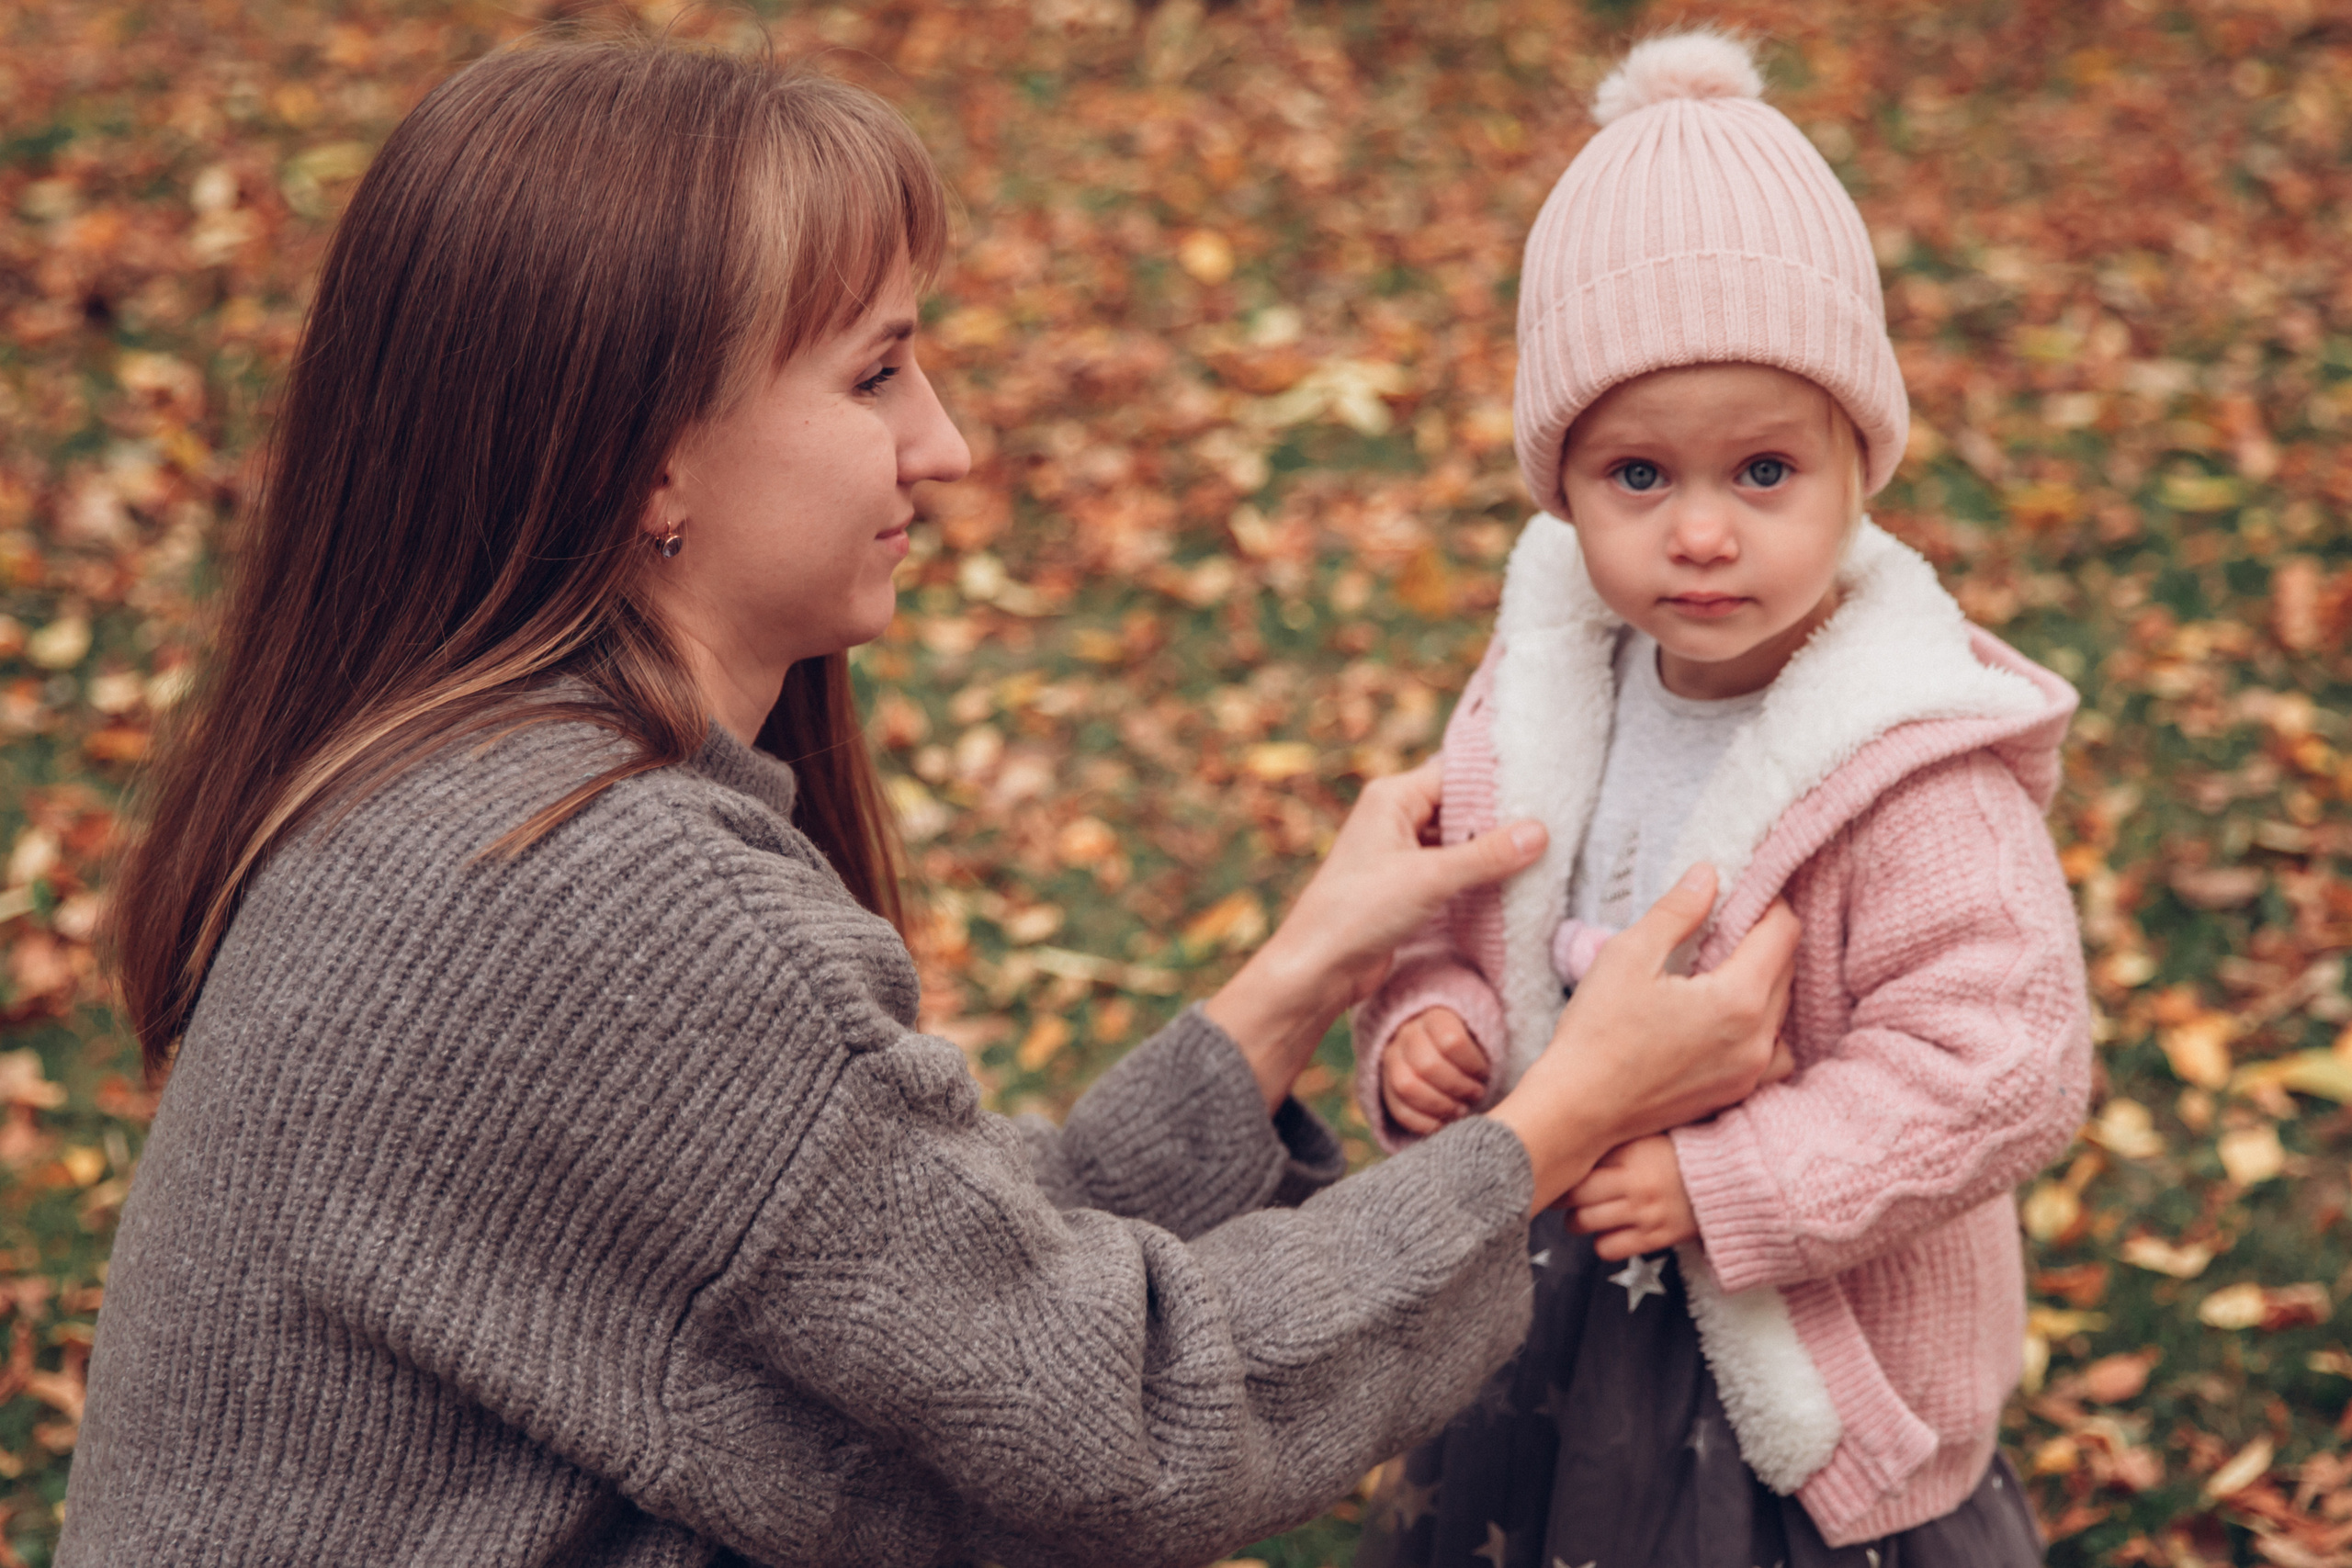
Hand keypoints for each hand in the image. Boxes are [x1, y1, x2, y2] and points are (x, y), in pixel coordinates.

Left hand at [1204, 756, 1546, 1110]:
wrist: (1318, 968)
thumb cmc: (1359, 911)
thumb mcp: (1430, 878)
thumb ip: (1487, 855)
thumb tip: (1539, 832)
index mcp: (1392, 797)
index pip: (1455, 775)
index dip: (1497, 784)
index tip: (1542, 792)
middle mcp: (1394, 818)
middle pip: (1459, 808)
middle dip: (1498, 821)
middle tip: (1550, 827)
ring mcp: (1398, 854)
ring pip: (1456, 843)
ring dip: (1489, 854)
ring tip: (1539, 857)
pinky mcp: (1404, 887)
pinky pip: (1449, 872)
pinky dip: (1475, 879)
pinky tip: (1509, 887)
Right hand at [1381, 1007, 1489, 1135]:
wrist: (1434, 1040)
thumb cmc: (1468, 1043)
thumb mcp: (1479, 1033)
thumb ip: (1488, 1046)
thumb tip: (1526, 1068)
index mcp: (1434, 1016)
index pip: (1450, 1041)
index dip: (1472, 1064)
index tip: (1485, 1074)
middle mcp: (1407, 1033)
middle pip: (1427, 1065)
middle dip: (1458, 1087)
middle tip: (1476, 1095)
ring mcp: (1391, 1058)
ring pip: (1407, 1086)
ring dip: (1439, 1105)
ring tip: (1460, 1111)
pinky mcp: (1384, 1083)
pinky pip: (1396, 1107)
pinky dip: (1421, 1122)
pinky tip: (1442, 1125)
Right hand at [1489, 862, 1796, 1212]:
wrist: (1579, 1109)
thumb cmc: (1597, 1032)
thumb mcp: (1629, 955)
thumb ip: (1677, 911)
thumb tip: (1709, 874)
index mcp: (1738, 999)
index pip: (1783, 932)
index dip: (1768, 902)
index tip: (1741, 890)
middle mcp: (1758, 1038)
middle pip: (1786, 968)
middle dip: (1763, 937)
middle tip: (1724, 922)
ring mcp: (1751, 1071)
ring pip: (1780, 1007)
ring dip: (1761, 979)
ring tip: (1719, 967)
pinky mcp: (1737, 1092)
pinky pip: (1771, 1047)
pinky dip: (1759, 1023)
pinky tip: (1722, 1015)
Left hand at [1565, 1136, 1696, 1259]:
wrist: (1735, 1181)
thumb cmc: (1686, 1154)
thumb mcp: (1652, 1134)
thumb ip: (1617, 1137)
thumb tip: (1574, 1139)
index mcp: (1632, 1150)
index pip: (1579, 1159)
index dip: (1561, 1165)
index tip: (1552, 1167)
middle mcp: (1634, 1181)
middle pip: (1572, 1193)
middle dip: (1560, 1196)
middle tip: (1559, 1195)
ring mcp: (1643, 1212)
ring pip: (1582, 1222)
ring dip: (1576, 1220)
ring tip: (1582, 1215)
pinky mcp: (1654, 1237)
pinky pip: (1607, 1248)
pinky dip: (1602, 1243)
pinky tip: (1609, 1232)